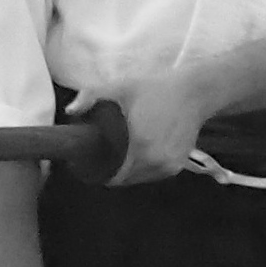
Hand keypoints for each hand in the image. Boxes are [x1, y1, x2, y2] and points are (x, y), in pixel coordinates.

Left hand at [96, 68, 215, 187]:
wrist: (195, 92)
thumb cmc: (155, 88)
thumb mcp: (121, 87)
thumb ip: (91, 96)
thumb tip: (70, 110)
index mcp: (139, 146)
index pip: (113, 175)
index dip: (99, 171)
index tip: (90, 162)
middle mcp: (155, 161)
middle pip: (124, 179)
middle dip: (111, 171)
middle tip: (102, 156)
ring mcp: (168, 166)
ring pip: (139, 179)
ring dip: (127, 171)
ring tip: (119, 155)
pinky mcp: (177, 166)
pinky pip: (152, 175)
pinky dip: (143, 168)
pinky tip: (138, 153)